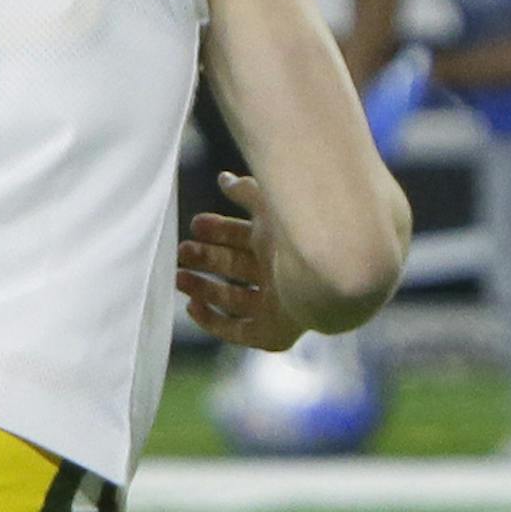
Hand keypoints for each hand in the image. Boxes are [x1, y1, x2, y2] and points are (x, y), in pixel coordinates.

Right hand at [176, 172, 300, 349]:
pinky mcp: (274, 332)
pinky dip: (213, 321)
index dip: (217, 231)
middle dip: (205, 258)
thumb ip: (246, 192)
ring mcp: (277, 305)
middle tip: (182, 251)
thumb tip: (223, 178)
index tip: (195, 224)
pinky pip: (238, 330)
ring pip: (232, 298)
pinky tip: (192, 306)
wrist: (332, 273)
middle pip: (234, 267)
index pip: (243, 238)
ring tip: (178, 277)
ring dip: (202, 288)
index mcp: (282, 245)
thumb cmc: (306, 235)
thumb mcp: (272, 208)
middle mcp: (280, 275)